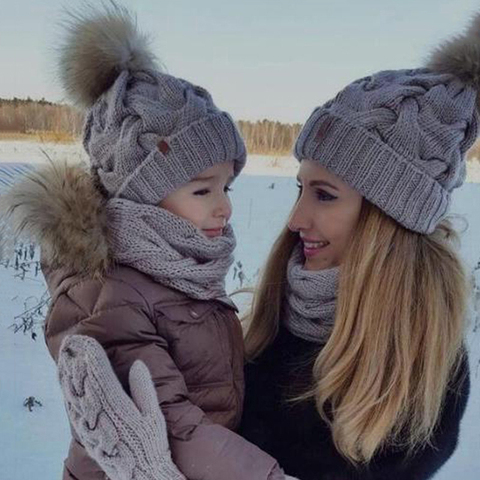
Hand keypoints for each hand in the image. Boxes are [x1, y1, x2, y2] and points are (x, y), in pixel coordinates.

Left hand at [58, 334, 184, 479]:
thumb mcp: (153, 415)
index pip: (98, 376)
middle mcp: (97, 416)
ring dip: (66, 372)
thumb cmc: (150, 444)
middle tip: (69, 341)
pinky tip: (64, 381)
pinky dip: (66, 391)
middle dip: (74, 359)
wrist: (139, 474)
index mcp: (116, 408)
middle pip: (81, 383)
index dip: (90, 356)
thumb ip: (144, 389)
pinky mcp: (83, 433)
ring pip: (72, 394)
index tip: (85, 339)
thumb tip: (137, 364)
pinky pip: (71, 408)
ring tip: (64, 355)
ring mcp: (87, 426)